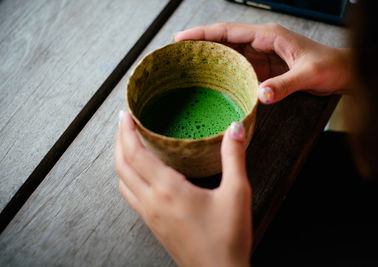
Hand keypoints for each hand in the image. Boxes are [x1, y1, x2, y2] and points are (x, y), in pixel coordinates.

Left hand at [115, 111, 251, 266]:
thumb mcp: (237, 193)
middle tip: (123, 123)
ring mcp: (150, 215)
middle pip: (122, 166)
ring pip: (122, 182)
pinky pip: (130, 195)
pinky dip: (127, 177)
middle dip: (118, 141)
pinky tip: (140, 174)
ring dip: (121, 160)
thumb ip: (234, 157)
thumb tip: (235, 128)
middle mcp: (152, 202)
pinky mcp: (153, 225)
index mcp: (168, 190)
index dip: (126, 131)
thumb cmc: (227, 238)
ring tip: (128, 144)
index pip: (135, 154)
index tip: (125, 114)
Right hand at [174, 22, 351, 103]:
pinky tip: (213, 79)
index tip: (182, 38)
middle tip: (177, 53)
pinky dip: (225, 71)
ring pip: (230, 53)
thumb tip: (259, 96)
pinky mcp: (265, 68)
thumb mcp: (307, 75)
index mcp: (269, 35)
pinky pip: (240, 67)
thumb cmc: (330, 67)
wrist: (343, 73)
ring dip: (210, 57)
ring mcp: (263, 55)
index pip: (229, 31)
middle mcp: (262, 42)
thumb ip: (283, 85)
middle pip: (224, 40)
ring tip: (188, 65)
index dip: (204, 33)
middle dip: (200, 43)